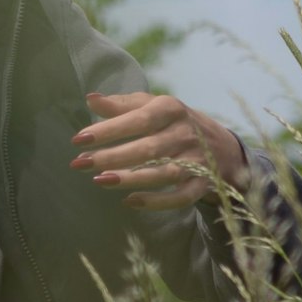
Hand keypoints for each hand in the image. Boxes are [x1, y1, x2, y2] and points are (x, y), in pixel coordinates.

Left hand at [70, 91, 249, 210]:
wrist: (222, 146)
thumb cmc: (174, 123)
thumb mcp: (153, 107)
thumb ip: (122, 105)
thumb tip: (90, 99)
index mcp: (171, 109)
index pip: (138, 119)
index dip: (108, 130)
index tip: (78, 140)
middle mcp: (185, 133)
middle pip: (148, 148)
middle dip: (112, 156)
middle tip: (79, 164)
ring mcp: (196, 160)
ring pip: (163, 173)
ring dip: (131, 178)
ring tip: (99, 181)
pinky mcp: (203, 183)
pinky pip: (181, 196)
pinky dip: (158, 201)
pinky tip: (131, 201)